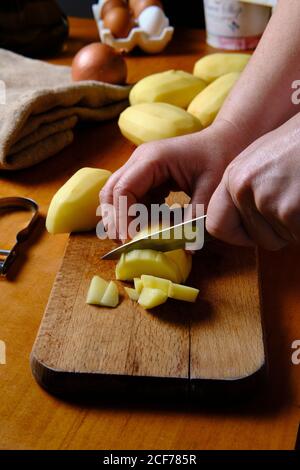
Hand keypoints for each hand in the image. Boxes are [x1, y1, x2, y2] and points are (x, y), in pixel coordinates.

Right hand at [100, 120, 244, 239]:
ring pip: (117, 195)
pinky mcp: (146, 176)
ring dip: (122, 218)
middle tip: (125, 244)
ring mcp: (140, 167)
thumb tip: (187, 249)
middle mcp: (140, 160)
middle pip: (111, 191)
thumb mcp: (211, 187)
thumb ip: (197, 217)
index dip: (121, 217)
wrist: (225, 140)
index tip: (129, 240)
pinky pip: (132, 197)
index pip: (123, 190)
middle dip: (114, 219)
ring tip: (137, 238)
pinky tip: (151, 226)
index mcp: (152, 159)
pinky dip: (136, 214)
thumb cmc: (219, 157)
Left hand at [207, 114, 299, 249]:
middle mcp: (243, 188)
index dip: (238, 234)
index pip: (217, 224)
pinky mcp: (290, 210)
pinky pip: (298, 236)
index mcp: (234, 175)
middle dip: (277, 232)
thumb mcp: (265, 159)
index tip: (255, 232)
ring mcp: (267, 200)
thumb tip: (241, 219)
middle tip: (295, 206)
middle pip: (255, 236)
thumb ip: (249, 188)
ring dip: (295, 227)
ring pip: (279, 238)